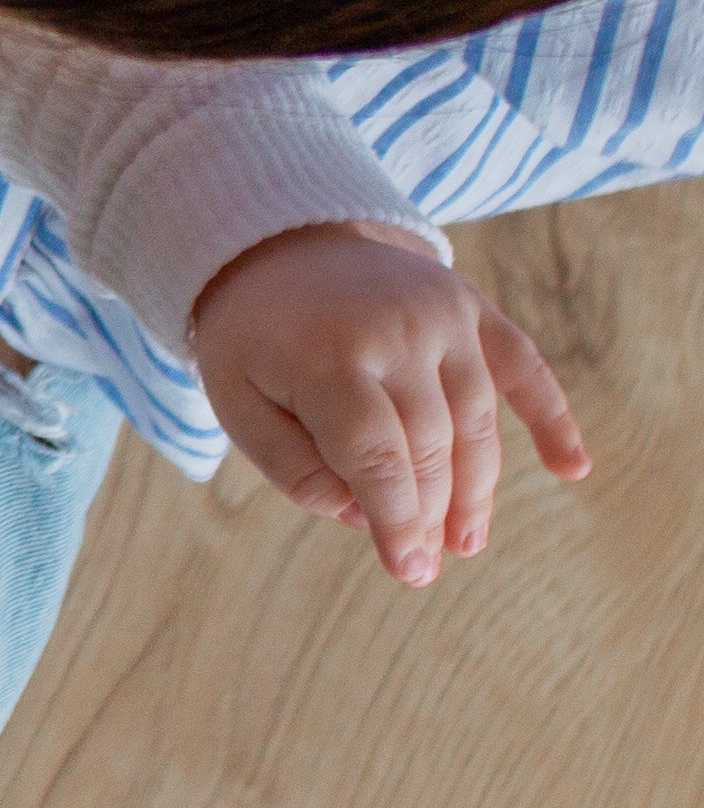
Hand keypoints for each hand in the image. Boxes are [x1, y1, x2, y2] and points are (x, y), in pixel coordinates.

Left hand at [191, 221, 587, 583]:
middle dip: (430, 512)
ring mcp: (441, 314)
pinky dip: (552, 417)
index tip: (408, 569)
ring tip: (464, 540)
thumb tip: (362, 516)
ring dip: (476, 488)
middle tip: (423, 563)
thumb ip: (290, 465)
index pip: (374, 454)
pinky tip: (572, 468)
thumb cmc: (254, 336)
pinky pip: (524, 365)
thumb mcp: (235, 398)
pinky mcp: (471, 305)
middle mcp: (393, 331)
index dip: (396, 518)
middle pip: (430, 444)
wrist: (277, 238)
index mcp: (325, 357)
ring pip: (475, 420)